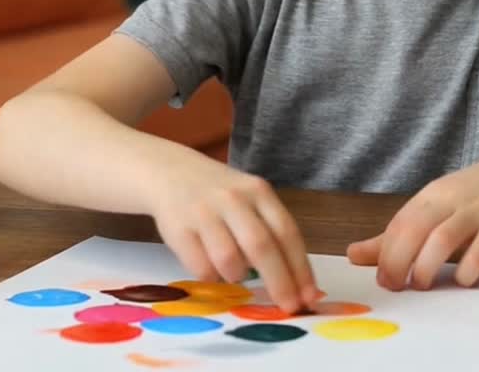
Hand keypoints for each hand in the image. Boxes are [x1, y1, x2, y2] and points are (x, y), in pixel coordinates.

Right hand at [146, 154, 322, 312]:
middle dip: (279, 282)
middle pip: (262, 247)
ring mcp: (204, 212)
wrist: (169, 172)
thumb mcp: (250, 200)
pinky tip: (212, 267)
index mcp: (258, 191)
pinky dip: (212, 277)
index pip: (286, 232)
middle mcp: (233, 199)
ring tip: (235, 272)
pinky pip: (202, 268)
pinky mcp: (178, 229)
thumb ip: (272, 232)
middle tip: (289, 307)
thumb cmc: (220, 195)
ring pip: (229, 260)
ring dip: (238, 276)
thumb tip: (298, 283)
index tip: (309, 296)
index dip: (300, 268)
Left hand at [347, 142, 478, 289]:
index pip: (398, 224)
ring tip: (422, 285)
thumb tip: (354, 254)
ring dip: (427, 266)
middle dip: (398, 261)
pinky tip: (464, 281)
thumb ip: (401, 231)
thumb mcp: (440, 205)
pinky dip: (470, 268)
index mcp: (433, 195)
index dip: (384, 253)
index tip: (381, 280)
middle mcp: (452, 199)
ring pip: (443, 238)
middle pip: (414, 230)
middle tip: (396, 287)